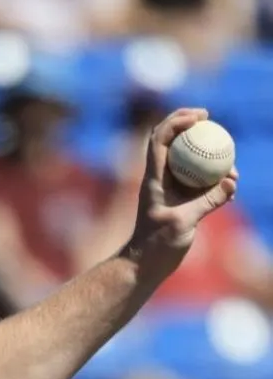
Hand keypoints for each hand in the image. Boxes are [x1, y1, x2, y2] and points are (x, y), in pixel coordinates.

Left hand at [123, 107, 238, 279]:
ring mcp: (171, 188)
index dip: (176, 121)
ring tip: (232, 167)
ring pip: (189, 161)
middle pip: (171, 142)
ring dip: (207, 155)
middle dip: (188, 125)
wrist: (146, 263)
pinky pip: (200, 182)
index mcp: (153, 178)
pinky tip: (231, 189)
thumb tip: (231, 180)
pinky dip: (214, 180)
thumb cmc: (156, 244)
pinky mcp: (182, 199)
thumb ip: (208, 201)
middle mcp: (160, 178)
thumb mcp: (184, 222)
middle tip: (210, 118)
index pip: (159, 139)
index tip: (199, 116)